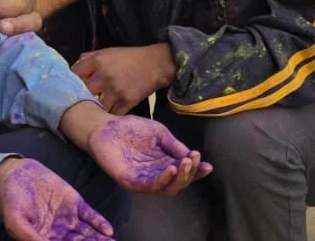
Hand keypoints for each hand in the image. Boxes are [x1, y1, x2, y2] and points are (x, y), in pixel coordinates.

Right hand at [0, 157, 112, 240]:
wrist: (14, 174)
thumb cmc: (10, 201)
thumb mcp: (16, 222)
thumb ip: (31, 237)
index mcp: (45, 239)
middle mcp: (59, 232)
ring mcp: (68, 218)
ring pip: (87, 233)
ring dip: (100, 240)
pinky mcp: (74, 202)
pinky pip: (89, 215)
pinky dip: (99, 223)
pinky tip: (108, 230)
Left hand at [72, 45, 174, 115]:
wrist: (154, 64)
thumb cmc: (129, 58)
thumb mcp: (107, 51)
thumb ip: (89, 57)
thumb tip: (74, 67)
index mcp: (98, 61)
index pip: (75, 74)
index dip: (71, 82)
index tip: (71, 88)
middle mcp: (105, 75)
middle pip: (83, 93)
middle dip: (81, 98)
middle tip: (78, 104)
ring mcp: (116, 90)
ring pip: (97, 106)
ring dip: (95, 110)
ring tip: (92, 113)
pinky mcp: (127, 101)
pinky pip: (112, 114)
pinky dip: (108, 116)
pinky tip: (106, 115)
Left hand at [85, 114, 211, 195]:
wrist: (106, 126)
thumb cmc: (131, 128)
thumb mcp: (159, 133)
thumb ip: (173, 144)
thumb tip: (192, 155)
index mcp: (165, 163)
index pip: (184, 171)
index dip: (197, 171)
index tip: (208, 166)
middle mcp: (156, 174)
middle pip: (178, 183)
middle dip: (190, 174)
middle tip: (193, 160)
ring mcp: (144, 179)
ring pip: (167, 188)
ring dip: (179, 178)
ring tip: (185, 164)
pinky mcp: (131, 181)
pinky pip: (149, 186)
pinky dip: (162, 180)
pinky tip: (170, 169)